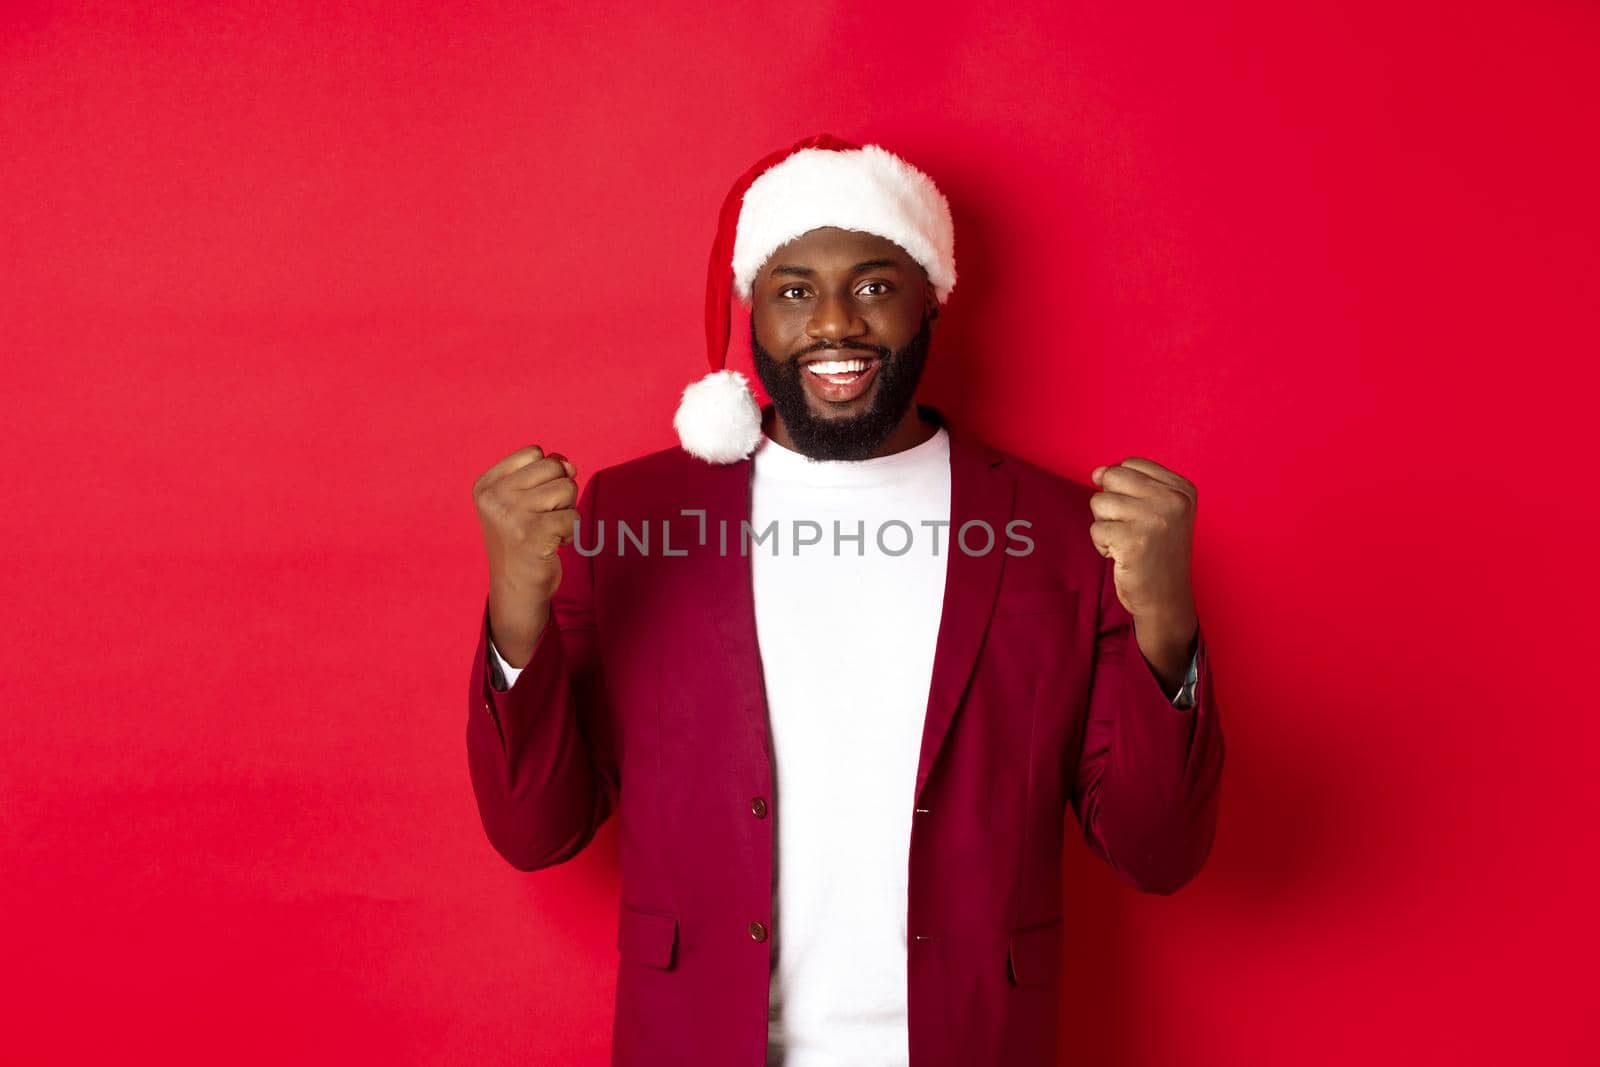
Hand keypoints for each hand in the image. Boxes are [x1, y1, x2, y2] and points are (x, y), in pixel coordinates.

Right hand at [472, 445, 578, 666]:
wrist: (516, 587)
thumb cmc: (523, 540)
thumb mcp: (524, 501)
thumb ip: (545, 474)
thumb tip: (569, 465)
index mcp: (486, 484)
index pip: (534, 452)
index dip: (546, 475)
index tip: (533, 501)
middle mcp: (493, 497)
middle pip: (554, 467)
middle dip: (560, 492)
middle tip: (543, 517)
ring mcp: (511, 515)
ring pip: (567, 489)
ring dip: (566, 512)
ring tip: (547, 530)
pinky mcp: (532, 533)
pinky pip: (573, 516)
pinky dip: (570, 532)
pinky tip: (552, 544)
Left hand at [1089, 457, 1198, 688]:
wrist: (1165, 599)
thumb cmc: (1156, 553)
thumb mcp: (1156, 511)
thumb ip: (1129, 485)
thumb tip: (1097, 472)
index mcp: (1182, 489)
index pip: (1130, 464)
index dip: (1122, 488)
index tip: (1139, 514)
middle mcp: (1173, 500)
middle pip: (1112, 477)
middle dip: (1110, 504)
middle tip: (1130, 528)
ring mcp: (1154, 520)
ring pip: (1099, 502)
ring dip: (1105, 525)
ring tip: (1127, 542)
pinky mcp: (1133, 541)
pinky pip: (1095, 529)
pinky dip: (1102, 545)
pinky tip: (1123, 556)